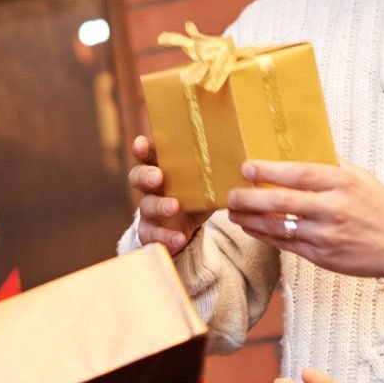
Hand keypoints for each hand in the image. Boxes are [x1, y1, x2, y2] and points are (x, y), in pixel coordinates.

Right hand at [128, 136, 212, 252]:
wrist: (186, 229)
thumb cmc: (196, 196)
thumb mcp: (206, 182)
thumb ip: (217, 171)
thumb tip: (245, 161)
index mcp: (162, 168)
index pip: (149, 154)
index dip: (142, 148)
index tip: (140, 144)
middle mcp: (151, 187)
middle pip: (138, 176)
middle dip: (146, 175)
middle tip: (158, 177)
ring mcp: (149, 210)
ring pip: (146, 205)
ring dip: (160, 205)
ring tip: (174, 207)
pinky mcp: (151, 231)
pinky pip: (153, 234)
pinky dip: (166, 236)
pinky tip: (179, 238)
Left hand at [226, 160, 383, 279]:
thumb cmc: (380, 207)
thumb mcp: (360, 178)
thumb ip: (331, 165)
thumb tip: (300, 149)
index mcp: (342, 183)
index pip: (298, 174)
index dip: (268, 171)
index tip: (246, 168)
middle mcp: (332, 209)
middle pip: (280, 201)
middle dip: (249, 198)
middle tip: (231, 195)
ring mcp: (326, 235)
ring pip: (278, 227)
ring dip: (251, 220)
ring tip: (235, 213)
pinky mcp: (322, 256)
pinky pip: (286, 245)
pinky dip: (265, 236)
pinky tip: (253, 229)